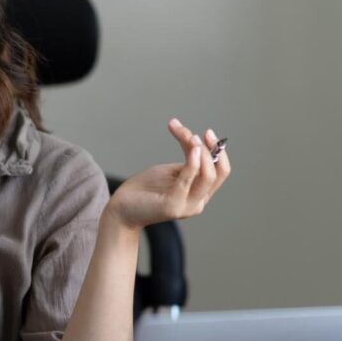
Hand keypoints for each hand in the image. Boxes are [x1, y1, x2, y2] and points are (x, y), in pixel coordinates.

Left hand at [106, 119, 230, 230]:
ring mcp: (186, 206)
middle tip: (199, 133)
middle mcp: (197, 202)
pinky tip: (193, 149)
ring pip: (207, 177)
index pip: (219, 171)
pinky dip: (193, 163)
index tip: (207, 132)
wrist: (121, 208)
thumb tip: (196, 140)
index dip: (218, 151)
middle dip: (212, 149)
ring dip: (203, 153)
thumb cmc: (144, 189)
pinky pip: (188, 181)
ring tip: (191, 136)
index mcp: (199, 194)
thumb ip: (186, 160)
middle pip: (217, 173)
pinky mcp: (172, 206)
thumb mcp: (169, 170)